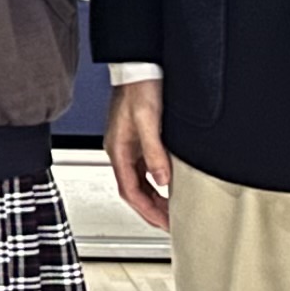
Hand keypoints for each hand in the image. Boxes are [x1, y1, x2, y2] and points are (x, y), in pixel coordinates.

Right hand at [103, 79, 171, 233]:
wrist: (139, 67)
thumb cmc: (140, 88)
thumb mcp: (148, 121)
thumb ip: (154, 152)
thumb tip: (163, 180)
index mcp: (118, 150)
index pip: (130, 191)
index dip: (148, 211)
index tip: (164, 223)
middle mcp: (121, 150)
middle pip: (133, 190)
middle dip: (151, 209)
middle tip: (170, 222)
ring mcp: (128, 146)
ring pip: (139, 182)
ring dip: (153, 198)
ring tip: (171, 209)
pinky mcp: (136, 139)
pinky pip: (144, 170)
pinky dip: (155, 183)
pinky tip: (167, 185)